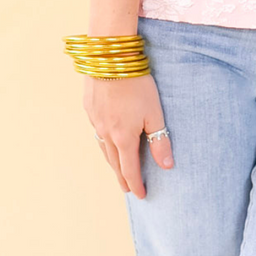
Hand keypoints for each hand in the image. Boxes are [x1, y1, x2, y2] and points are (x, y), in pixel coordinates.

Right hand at [83, 73, 170, 199]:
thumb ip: (160, 141)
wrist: (109, 60)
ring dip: (111, 162)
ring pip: (103, 148)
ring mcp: (95, 121)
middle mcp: (106, 133)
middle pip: (114, 162)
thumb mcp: (155, 114)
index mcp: (123, 137)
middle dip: (122, 177)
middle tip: (127, 189)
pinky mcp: (89, 109)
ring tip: (118, 171)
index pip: (129, 169)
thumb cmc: (137, 85)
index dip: (135, 184)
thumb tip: (166, 166)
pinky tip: (107, 143)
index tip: (141, 195)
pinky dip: (103, 144)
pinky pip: (97, 133)